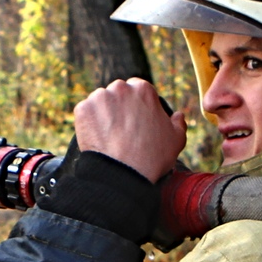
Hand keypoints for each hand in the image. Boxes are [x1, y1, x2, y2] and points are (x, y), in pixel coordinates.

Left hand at [74, 78, 189, 181]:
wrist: (122, 174)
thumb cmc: (151, 157)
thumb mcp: (176, 140)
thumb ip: (178, 123)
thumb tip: (178, 116)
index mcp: (143, 89)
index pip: (137, 89)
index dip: (137, 105)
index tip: (135, 119)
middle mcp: (121, 88)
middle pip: (118, 93)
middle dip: (119, 107)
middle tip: (122, 129)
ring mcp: (99, 97)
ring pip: (100, 102)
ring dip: (103, 113)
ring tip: (109, 136)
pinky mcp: (83, 110)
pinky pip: (86, 113)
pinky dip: (89, 123)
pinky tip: (98, 137)